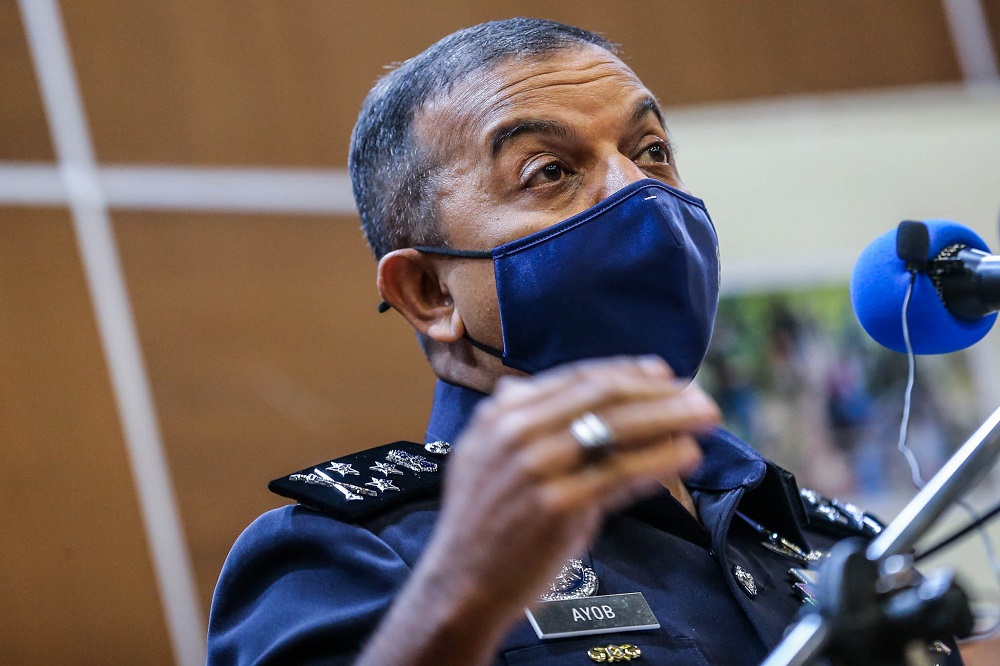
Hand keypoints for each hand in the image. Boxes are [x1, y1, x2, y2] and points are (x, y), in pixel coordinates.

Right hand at [359, 356, 719, 664]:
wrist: (460, 584)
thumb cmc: (484, 523)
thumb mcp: (492, 457)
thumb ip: (532, 423)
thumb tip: (582, 397)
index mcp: (501, 413)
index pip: (576, 377)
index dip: (626, 372)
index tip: (663, 373)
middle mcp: (516, 431)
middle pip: (603, 396)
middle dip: (659, 392)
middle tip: (698, 395)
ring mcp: (536, 467)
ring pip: (617, 428)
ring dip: (670, 418)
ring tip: (705, 417)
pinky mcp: (557, 505)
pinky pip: (621, 473)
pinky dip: (659, 459)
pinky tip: (686, 454)